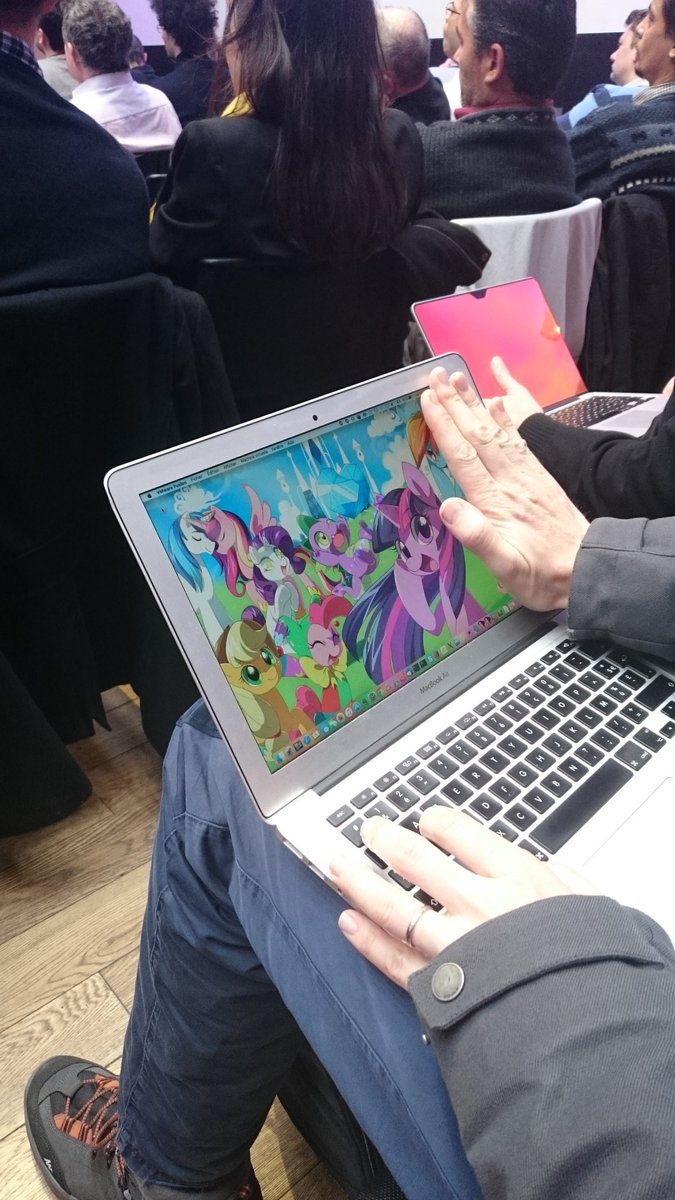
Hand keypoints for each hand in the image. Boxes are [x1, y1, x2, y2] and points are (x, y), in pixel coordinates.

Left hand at [332, 809, 596, 988]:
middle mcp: (478, 905)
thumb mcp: (592, 909)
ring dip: (361, 883)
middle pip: (417, 861)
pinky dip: (367, 942)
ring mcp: (454, 946)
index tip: (424, 820)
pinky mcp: (440, 987)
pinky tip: (347, 924)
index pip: (461, 834)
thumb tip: (554, 872)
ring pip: (394, 907)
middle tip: (369, 829)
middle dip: (387, 840)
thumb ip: (567, 885)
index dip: (436, 822)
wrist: (586, 1026)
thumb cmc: (593, 965)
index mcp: (516, 879)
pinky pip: (394, 961)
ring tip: (339, 865)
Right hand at [420, 366, 588, 609]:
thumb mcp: (506, 567)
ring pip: (496, 431)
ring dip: (476, 403)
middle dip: (456, 403)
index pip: (464, 455)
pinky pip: (518, 439)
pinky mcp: (540, 477)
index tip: (427, 399)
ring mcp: (527, 476)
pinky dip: (504, 418)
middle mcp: (512, 481)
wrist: (588, 569)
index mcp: (497, 501)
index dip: (444, 425)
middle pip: (478, 434)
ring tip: (460, 379)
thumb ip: (478, 537)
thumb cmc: (541, 575)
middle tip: (438, 374)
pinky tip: (496, 404)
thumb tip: (447, 507)